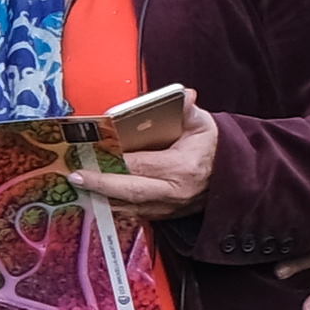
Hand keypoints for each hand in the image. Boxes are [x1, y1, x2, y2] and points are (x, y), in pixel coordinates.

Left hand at [74, 91, 220, 221]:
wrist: (234, 175)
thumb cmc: (212, 145)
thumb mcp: (202, 124)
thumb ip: (188, 110)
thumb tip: (184, 94)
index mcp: (183, 167)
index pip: (142, 165)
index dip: (115, 161)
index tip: (92, 154)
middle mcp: (176, 192)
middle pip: (131, 191)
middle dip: (101, 184)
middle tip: (75, 177)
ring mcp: (170, 207)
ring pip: (130, 208)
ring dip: (102, 199)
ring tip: (78, 188)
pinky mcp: (166, 215)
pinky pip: (135, 214)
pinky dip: (114, 207)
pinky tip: (95, 198)